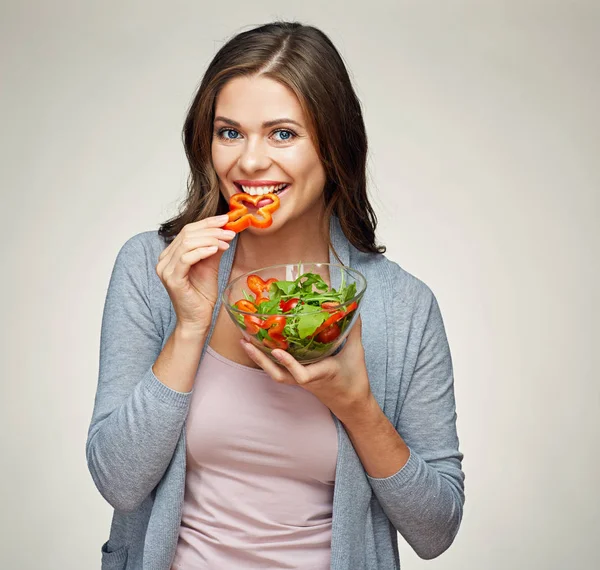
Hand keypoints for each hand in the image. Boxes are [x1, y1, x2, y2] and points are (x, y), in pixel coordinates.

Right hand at [156, 215, 235, 333]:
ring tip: (227, 241)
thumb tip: (225, 230)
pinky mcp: (171, 279)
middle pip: (187, 234)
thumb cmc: (202, 295)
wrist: (197, 319)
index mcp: (171, 254)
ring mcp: (165, 269)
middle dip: (212, 230)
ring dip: (210, 239)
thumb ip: (214, 248)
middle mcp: (164, 260)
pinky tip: (216, 249)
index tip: (226, 219)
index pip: (188, 231)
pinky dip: (202, 251)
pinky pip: (186, 258)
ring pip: (186, 243)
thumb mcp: (210, 265)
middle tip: (230, 231)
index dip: (207, 223)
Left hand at [241, 316, 371, 422]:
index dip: (289, 364)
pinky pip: (280, 371)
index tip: (277, 351)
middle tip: (246, 342)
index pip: (303, 375)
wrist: (351, 403)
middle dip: (261, 360)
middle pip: (279, 375)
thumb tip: (353, 307)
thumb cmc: (354, 379)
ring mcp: (301, 381)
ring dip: (259, 359)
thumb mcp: (356, 352)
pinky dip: (267, 359)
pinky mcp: (298, 379)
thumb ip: (353, 330)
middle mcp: (307, 379)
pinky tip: (259, 346)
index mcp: (322, 373)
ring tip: (245, 342)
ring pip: (276, 374)